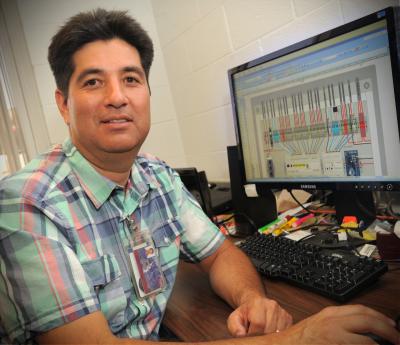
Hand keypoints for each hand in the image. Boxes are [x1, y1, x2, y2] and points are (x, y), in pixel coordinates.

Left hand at [227, 296, 292, 336]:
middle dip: (262, 336)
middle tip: (255, 334)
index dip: (253, 333)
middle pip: (270, 330)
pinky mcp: (288, 318)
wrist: (255, 302)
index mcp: (258, 304)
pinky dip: (277, 336)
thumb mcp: (234, 318)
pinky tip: (269, 331)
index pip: (259, 324)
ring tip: (262, 332)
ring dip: (270, 336)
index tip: (249, 335)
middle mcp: (272, 306)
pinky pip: (285, 332)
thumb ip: (235, 327)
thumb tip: (241, 335)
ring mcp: (282, 311)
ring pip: (278, 333)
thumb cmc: (245, 313)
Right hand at [270, 305, 399, 344]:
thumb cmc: (301, 340)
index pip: (361, 309)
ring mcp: (334, 337)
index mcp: (331, 314)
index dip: (380, 317)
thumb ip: (339, 324)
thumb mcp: (321, 325)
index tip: (392, 325)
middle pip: (367, 320)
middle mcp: (333, 322)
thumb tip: (363, 329)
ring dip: (381, 343)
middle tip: (398, 339)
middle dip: (388, 330)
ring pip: (366, 339)